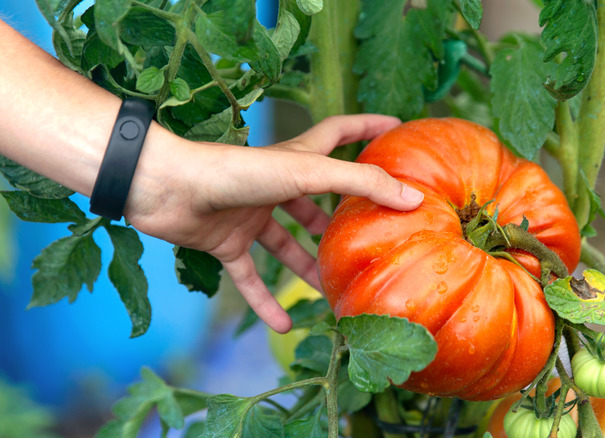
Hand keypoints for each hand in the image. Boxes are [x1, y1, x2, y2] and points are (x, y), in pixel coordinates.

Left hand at [124, 114, 422, 332]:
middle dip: (341, 216)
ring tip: (332, 289)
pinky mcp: (226, 243)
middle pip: (316, 200)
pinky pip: (250, 277)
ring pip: (286, 244)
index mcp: (297, 159)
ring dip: (306, 266)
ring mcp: (250, 215)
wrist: (166, 188)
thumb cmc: (237, 170)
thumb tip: (413, 198)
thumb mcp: (307, 172)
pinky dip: (265, 301)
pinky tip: (285, 326)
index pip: (341, 134)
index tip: (396, 126)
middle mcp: (276, 185)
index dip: (368, 127)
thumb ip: (359, 183)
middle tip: (370, 234)